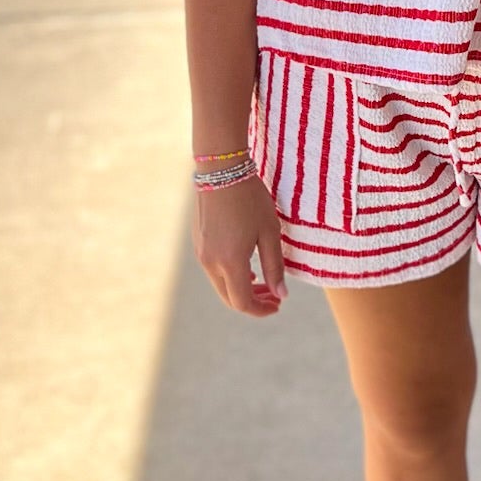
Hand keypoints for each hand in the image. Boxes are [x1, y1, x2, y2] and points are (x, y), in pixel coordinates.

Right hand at [192, 175, 289, 316]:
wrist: (221, 170)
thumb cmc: (250, 199)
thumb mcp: (270, 232)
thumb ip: (275, 266)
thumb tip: (281, 294)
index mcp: (230, 262)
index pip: (243, 302)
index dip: (261, 310)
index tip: (278, 304)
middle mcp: (211, 262)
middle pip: (230, 298)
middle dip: (253, 301)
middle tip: (274, 296)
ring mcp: (201, 253)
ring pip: (221, 284)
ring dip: (242, 288)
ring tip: (263, 282)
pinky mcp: (198, 243)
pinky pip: (214, 269)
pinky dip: (231, 275)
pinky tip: (247, 266)